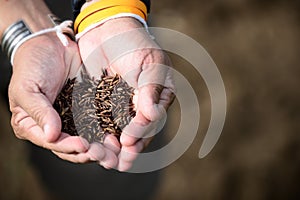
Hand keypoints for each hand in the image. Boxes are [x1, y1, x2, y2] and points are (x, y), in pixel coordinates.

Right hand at [8, 33, 117, 166]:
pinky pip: (100, 122)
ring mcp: (74, 119)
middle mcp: (56, 127)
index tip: (83, 145)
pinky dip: (109, 130)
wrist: (52, 43)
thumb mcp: (28, 89)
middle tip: (105, 156)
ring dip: (103, 147)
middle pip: (73, 147)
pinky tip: (119, 134)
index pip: (53, 143)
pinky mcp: (89, 109)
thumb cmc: (32, 65)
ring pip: (90, 138)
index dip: (68, 147)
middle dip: (90, 153)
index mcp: (35, 126)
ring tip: (115, 150)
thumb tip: (51, 137)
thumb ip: (39, 112)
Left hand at [78, 18, 174, 170]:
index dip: (141, 131)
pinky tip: (94, 146)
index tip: (129, 140)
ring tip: (107, 161)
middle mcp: (141, 104)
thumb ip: (150, 90)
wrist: (108, 30)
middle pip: (137, 131)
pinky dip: (99, 135)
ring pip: (119, 131)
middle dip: (128, 148)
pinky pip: (102, 122)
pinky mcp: (103, 103)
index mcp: (157, 96)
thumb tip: (153, 115)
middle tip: (119, 163)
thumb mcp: (149, 64)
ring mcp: (122, 105)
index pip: (151, 119)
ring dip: (114, 147)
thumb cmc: (134, 43)